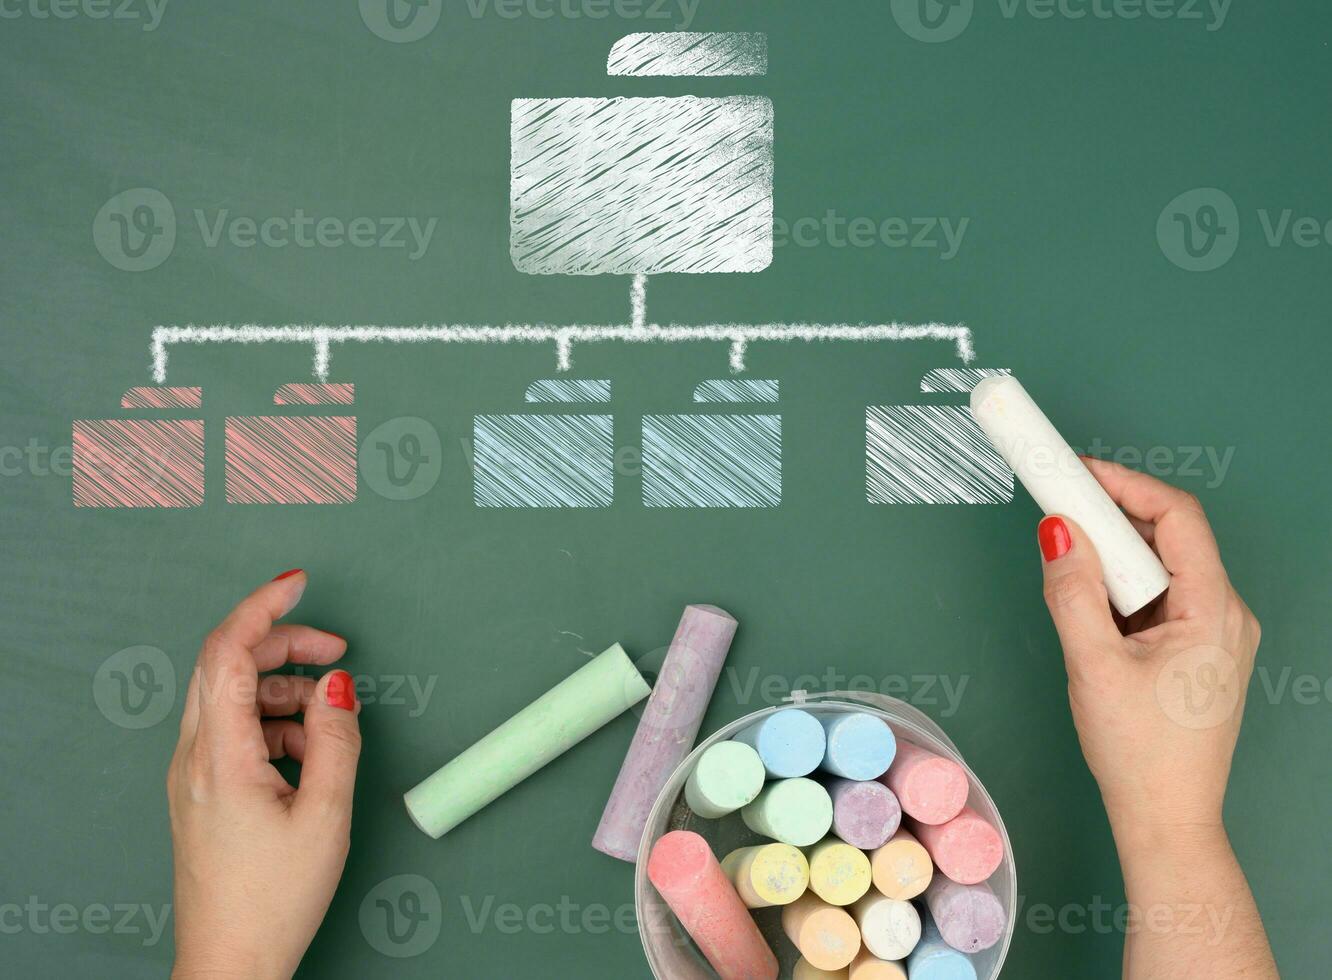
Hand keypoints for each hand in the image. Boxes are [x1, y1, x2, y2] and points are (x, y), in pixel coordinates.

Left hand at [168, 571, 360, 979]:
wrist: (230, 963)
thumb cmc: (273, 900)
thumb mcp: (326, 815)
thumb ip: (337, 739)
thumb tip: (337, 686)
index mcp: (221, 755)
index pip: (228, 651)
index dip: (263, 608)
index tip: (298, 584)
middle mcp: (195, 757)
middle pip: (226, 665)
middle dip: (282, 643)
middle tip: (335, 648)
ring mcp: (193, 774)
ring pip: (230, 696)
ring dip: (282, 685)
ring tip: (331, 710)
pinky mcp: (202, 790)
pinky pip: (232, 728)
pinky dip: (273, 719)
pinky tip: (308, 748)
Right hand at [1036, 460, 1276, 977]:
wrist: (1166, 819)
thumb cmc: (1141, 752)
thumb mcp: (1094, 665)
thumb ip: (1071, 592)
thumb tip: (1057, 531)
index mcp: (1214, 611)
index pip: (1177, 517)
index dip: (1124, 484)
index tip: (1075, 470)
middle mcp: (1224, 614)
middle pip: (1168, 537)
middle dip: (1109, 520)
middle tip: (1056, 511)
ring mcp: (1213, 633)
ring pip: (1158, 568)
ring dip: (1110, 559)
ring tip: (1067, 572)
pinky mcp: (1195, 651)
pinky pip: (1156, 597)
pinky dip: (1118, 590)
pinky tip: (1088, 609)